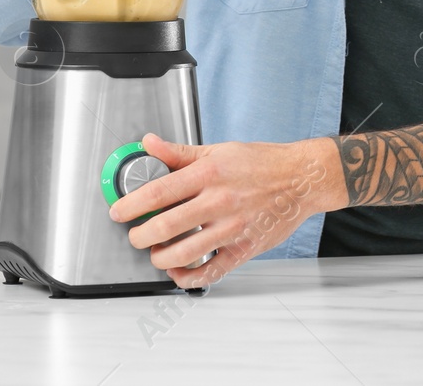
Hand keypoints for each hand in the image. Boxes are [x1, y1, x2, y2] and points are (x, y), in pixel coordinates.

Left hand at [110, 133, 332, 288]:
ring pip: (184, 252)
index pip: (158, 191)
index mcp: (210, 173)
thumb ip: (179, 153)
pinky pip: (211, 271)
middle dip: (139, 236)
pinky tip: (178, 270)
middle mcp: (220, 200)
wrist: (303, 179)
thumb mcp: (220, 150)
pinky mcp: (245, 248)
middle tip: (136, 235)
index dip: (130, 204)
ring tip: (156, 252)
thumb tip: (148, 145)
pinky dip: (188, 276)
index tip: (118, 211)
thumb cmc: (263, 163)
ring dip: (159, 257)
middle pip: (165, 226)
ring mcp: (233, 227)